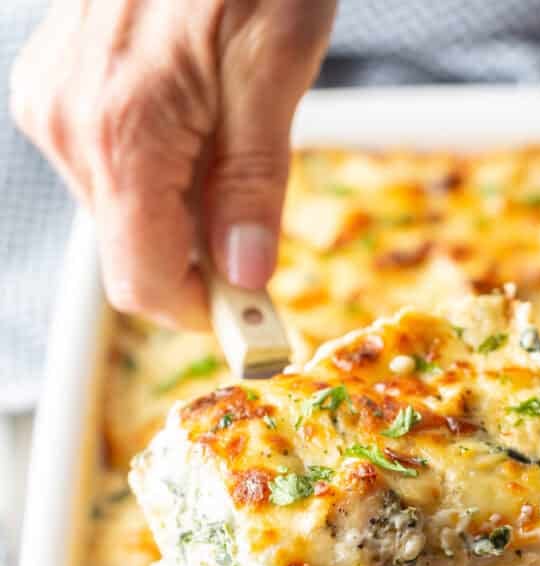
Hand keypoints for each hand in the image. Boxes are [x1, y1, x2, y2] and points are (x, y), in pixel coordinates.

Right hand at [11, 0, 335, 328]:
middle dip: (202, 258)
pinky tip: (195, 121)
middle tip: (259, 219)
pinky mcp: (59, 87)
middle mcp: (71, 127)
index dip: (205, 316)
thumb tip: (245, 275)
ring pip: (124, 214)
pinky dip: (160, 173)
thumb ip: (253, 182)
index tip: (256, 318)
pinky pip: (111, 168)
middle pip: (135, 253)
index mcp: (123, 134)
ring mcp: (56, 105)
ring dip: (184, 212)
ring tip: (229, 141)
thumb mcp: (275, 65)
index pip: (146, 284)